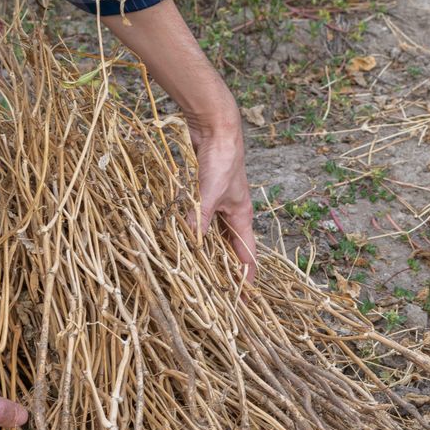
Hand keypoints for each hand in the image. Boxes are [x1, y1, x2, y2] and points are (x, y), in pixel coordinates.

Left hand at [187, 108, 257, 281]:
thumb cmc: (222, 159)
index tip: (244, 301)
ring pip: (213, 237)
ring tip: (197, 274)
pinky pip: (199, 222)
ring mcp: (217, 205)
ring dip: (206, 253)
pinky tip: (181, 241)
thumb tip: (189, 243)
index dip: (246, 278)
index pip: (247, 256)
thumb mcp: (210, 193)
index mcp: (241, 217)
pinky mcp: (203, 195)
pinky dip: (192, 233)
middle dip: (225, 271)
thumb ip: (199, 218)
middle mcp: (231, 214)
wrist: (216, 128)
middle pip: (230, 249)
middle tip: (216, 293)